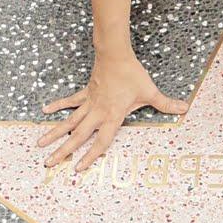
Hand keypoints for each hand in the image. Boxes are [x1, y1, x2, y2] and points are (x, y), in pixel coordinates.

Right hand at [36, 52, 188, 173]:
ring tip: (39, 144)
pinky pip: (70, 101)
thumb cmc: (132, 74)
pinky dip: (58, 105)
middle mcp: (97, 113)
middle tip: (48, 163)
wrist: (115, 54)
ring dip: (54, 133)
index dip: (90, 156)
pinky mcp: (86, 92)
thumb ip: (165, 104)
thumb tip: (183, 109)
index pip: (101, 142)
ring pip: (69, 121)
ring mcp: (89, 103)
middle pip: (77, 136)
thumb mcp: (150, 92)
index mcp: (112, 117)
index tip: (78, 168)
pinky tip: (45, 111)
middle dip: (63, 151)